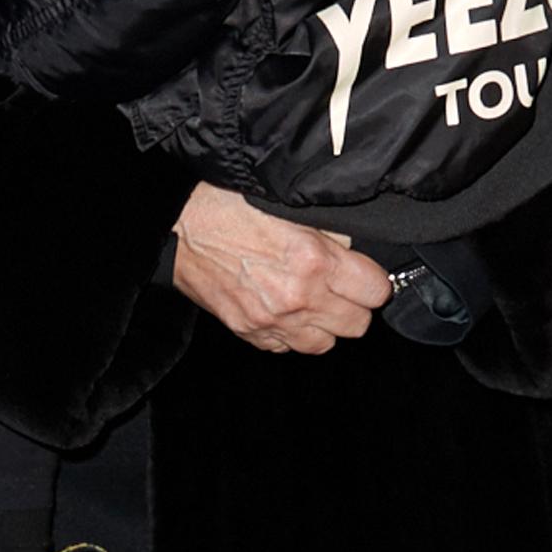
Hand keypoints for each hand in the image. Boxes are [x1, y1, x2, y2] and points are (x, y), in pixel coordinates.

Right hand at [170, 182, 390, 355]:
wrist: (176, 227)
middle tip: (338, 283)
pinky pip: (288, 347)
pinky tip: (282, 306)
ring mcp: (272, 321)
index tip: (362, 272)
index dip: (372, 279)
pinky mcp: (250, 333)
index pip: (376, 291)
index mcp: (313, 261)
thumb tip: (351, 249)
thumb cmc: (226, 206)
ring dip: (324, 323)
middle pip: (358, 325)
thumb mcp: (286, 204)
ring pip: (326, 344)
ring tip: (311, 298)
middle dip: (353, 304)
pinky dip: (291, 332)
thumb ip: (327, 230)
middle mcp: (298, 297)